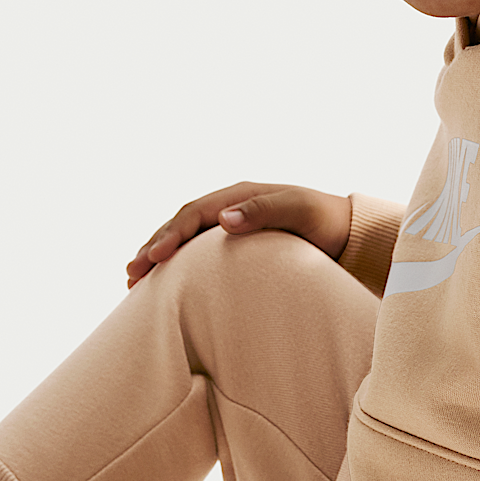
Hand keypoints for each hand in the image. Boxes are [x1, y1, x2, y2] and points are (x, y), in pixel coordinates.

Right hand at [126, 183, 352, 287]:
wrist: (348, 233)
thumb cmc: (326, 221)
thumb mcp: (300, 210)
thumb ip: (263, 211)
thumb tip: (223, 218)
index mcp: (240, 195)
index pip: (194, 213)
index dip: (170, 235)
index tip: (154, 259)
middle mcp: (231, 207)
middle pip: (181, 225)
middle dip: (153, 248)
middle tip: (131, 275)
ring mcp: (232, 226)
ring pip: (185, 239)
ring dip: (159, 257)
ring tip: (134, 283)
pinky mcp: (237, 246)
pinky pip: (199, 253)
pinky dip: (177, 266)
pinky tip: (165, 285)